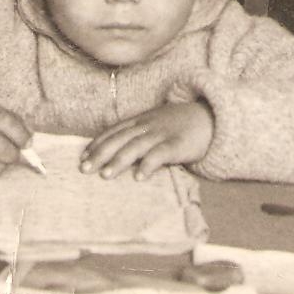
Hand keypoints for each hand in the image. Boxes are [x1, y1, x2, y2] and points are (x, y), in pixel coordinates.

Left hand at [81, 101, 213, 180]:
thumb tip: (115, 152)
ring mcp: (163, 134)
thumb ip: (138, 133)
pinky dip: (149, 164)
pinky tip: (139, 177)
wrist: (210, 117)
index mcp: (141, 120)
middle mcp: (148, 125)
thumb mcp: (155, 123)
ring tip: (105, 175)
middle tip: (84, 169)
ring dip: (119, 161)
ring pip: (136, 146)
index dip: (98, 144)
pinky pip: (161, 154)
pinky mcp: (178, 144)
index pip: (114, 131)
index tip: (82, 157)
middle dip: (100, 154)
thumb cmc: (180, 124)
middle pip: (120, 139)